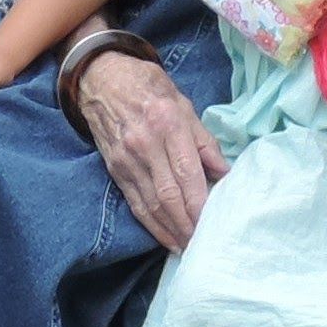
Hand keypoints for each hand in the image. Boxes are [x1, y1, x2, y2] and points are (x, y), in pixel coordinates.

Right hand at [74, 48, 225, 253]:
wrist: (101, 79)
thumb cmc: (149, 88)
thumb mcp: (183, 103)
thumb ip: (204, 140)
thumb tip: (225, 172)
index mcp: (168, 123)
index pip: (187, 171)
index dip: (200, 201)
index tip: (214, 222)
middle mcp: (146, 144)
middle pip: (169, 194)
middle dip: (188, 223)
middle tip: (204, 242)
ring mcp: (127, 159)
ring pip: (152, 204)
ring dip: (171, 230)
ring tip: (189, 247)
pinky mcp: (115, 169)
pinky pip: (135, 203)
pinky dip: (152, 225)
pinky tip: (167, 238)